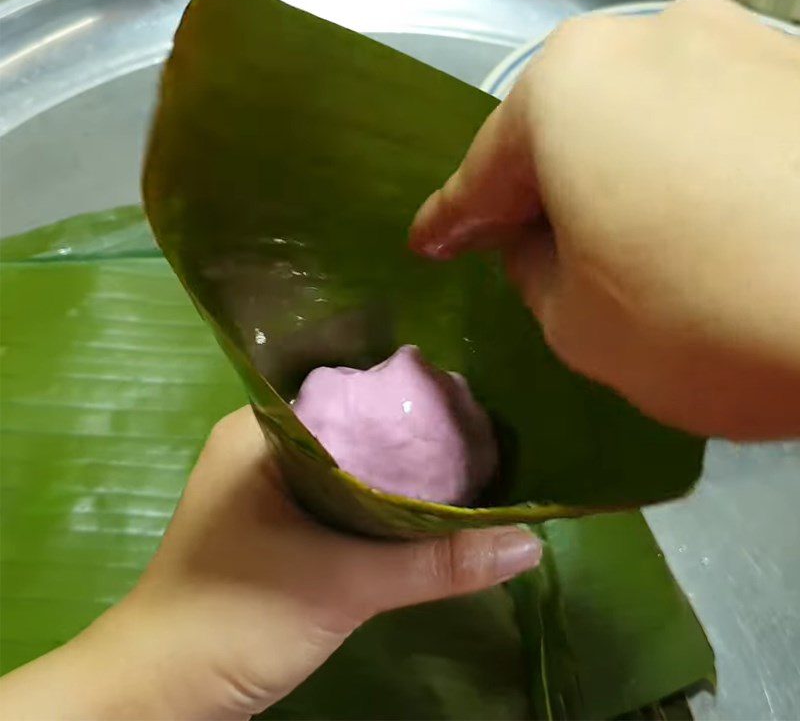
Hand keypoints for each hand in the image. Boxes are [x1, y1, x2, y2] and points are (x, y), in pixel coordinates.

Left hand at [0, 407, 540, 719]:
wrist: (160, 696)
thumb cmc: (234, 619)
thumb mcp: (341, 586)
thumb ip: (434, 563)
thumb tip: (531, 542)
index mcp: (261, 429)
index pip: (349, 391)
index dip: (410, 397)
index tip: (472, 403)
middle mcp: (265, 445)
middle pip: (354, 426)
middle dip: (414, 434)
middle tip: (484, 433)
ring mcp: (271, 487)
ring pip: (351, 465)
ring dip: (401, 472)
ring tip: (471, 462)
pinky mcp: (281, 526)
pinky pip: (343, 497)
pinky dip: (383, 503)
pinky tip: (430, 507)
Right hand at [410, 0, 799, 439]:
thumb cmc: (705, 318)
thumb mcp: (578, 326)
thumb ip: (535, 274)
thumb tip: (545, 240)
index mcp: (567, 90)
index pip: (484, 174)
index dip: (451, 222)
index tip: (428, 245)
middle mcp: (650, 40)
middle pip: (564, 131)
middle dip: (541, 193)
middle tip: (526, 249)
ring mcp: (740, 44)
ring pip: (642, 121)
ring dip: (620, 177)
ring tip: (629, 242)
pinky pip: (711, 125)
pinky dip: (689, 171)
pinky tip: (706, 223)